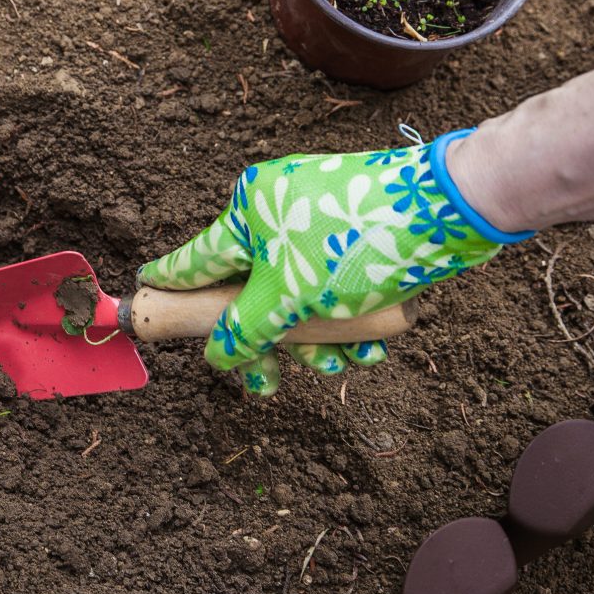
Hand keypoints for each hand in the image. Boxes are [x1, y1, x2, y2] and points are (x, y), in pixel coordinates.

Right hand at [138, 132, 524, 393]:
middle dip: (268, 344)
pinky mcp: (357, 236)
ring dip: (318, 342)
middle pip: (252, 293)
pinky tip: (372, 348)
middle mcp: (277, 214)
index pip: (194, 260)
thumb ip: (245, 330)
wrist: (449, 209)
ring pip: (298, 298)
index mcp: (247, 213)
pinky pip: (335, 288)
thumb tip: (218, 355)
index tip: (145, 296)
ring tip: (345, 365)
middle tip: (269, 385)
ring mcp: (319, 224)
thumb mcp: (290, 298)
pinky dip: (348, 322)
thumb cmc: (358, 242)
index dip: (169, 287)